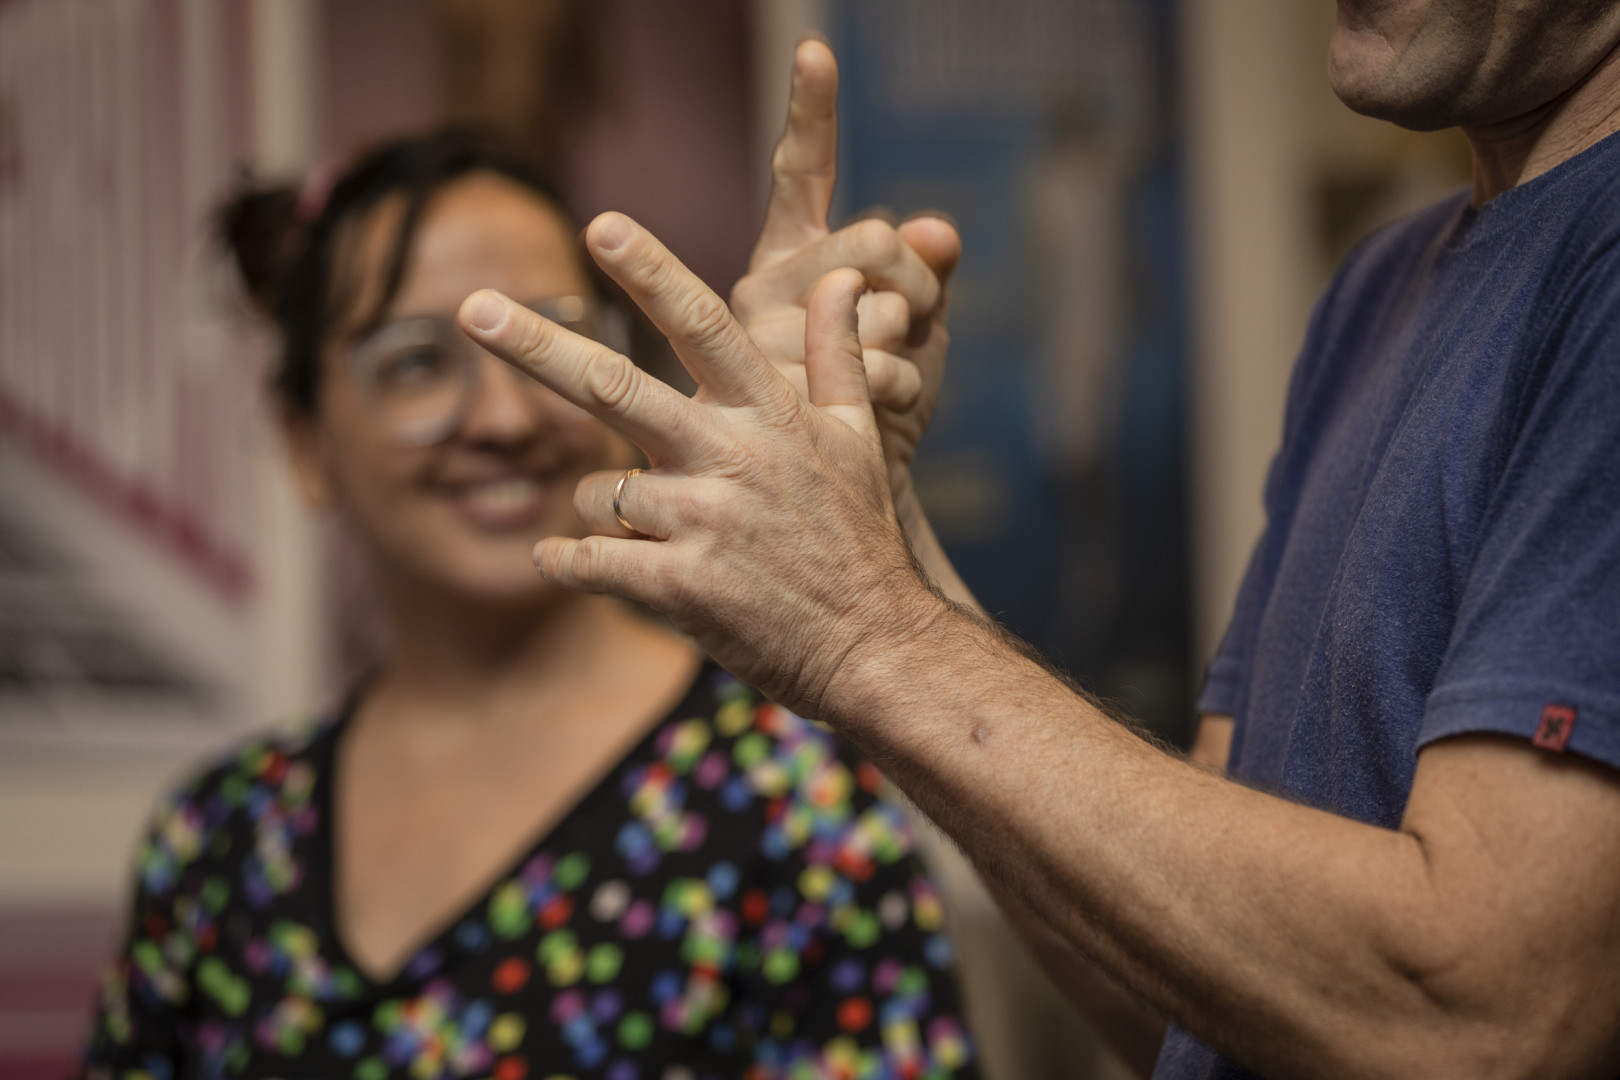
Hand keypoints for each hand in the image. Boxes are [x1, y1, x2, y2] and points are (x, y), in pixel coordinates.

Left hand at [458, 213, 947, 716]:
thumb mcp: (859, 437)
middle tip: (471, 309)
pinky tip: (562, 560)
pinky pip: (587, 560)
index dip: (650, 271)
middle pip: (614, 386)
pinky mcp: (680, 585)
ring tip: (645, 530)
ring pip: (596, 491)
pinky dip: (565, 560)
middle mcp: (729, 456)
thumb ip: (834, 353)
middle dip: (536, 344)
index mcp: (768, 413)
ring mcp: (703, 521)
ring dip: (596, 507)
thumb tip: (841, 277)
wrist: (875, 645)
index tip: (599, 224)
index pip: (702, 324)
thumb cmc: (860, 538)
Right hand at [731, 40, 961, 489]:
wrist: (836, 512)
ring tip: (889, 390)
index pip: (802, 176)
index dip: (811, 114)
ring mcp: (766, 341)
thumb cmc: (870, 421)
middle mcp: (764, 290)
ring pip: (881, 307)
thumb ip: (924, 273)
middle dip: (918, 287)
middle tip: (911, 328)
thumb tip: (939, 226)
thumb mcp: (912, 337)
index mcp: (787, 263)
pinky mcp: (782, 395)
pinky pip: (878, 364)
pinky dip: (907, 389)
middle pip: (874, 241)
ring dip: (911, 352)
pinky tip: (886, 414)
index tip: (817, 49)